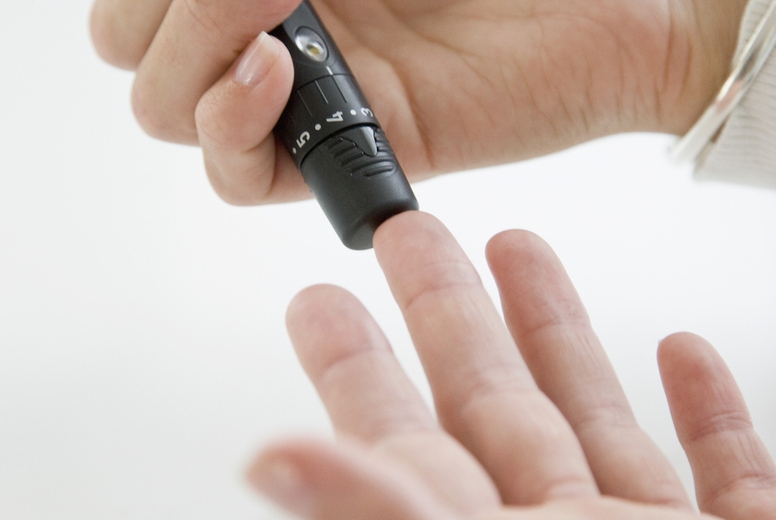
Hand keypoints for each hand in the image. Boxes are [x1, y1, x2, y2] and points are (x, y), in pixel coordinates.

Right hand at [90, 0, 747, 204]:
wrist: (607, 15)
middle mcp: (269, 29)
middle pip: (134, 51)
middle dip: (157, 17)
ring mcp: (299, 96)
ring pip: (169, 111)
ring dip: (189, 61)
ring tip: (272, 22)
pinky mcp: (340, 155)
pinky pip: (237, 176)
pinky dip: (228, 126)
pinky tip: (275, 74)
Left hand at [247, 212, 775, 518]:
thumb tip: (271, 463)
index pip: (397, 441)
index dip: (355, 364)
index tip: (321, 299)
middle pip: (487, 404)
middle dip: (449, 311)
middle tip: (410, 238)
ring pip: (594, 415)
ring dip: (561, 331)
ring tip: (522, 252)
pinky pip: (725, 472)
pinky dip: (708, 411)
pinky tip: (681, 353)